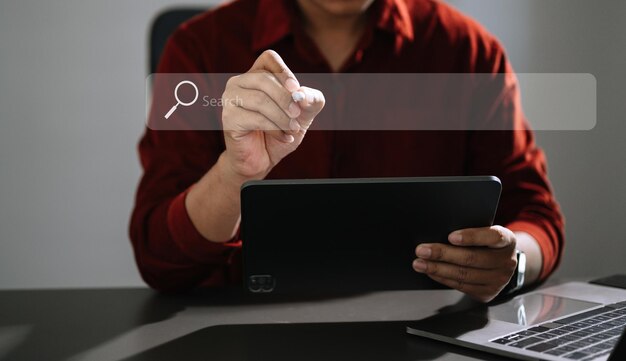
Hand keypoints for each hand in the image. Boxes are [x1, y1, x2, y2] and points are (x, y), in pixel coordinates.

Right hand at [221, 50, 324, 180]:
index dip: (284, 71)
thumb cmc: (280, 131)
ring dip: (282, 117)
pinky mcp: (228, 118)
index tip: (296, 89)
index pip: (268, 58)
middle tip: (298, 115)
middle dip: (286, 99)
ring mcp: (230, 99)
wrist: (263, 159)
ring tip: (292, 130)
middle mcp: (239, 83)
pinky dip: (275, 129)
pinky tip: (283, 138)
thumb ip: (311, 99)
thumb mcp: (303, 114)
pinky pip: (255, 119)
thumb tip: (303, 94)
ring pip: (260, 100)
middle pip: (264, 79)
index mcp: (256, 75)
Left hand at [413, 225, 517, 302]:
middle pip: (472, 258)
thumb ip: (471, 230)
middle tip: (422, 250)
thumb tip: (439, 231)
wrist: (501, 263)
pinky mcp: (488, 293)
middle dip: (443, 254)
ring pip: (464, 275)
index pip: (492, 237)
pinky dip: (442, 278)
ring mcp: (498, 280)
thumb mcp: (485, 232)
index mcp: (507, 240)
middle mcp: (506, 261)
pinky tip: (431, 272)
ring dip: (437, 269)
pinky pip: (461, 286)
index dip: (471, 237)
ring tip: (420, 263)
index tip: (450, 236)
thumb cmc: (487, 243)